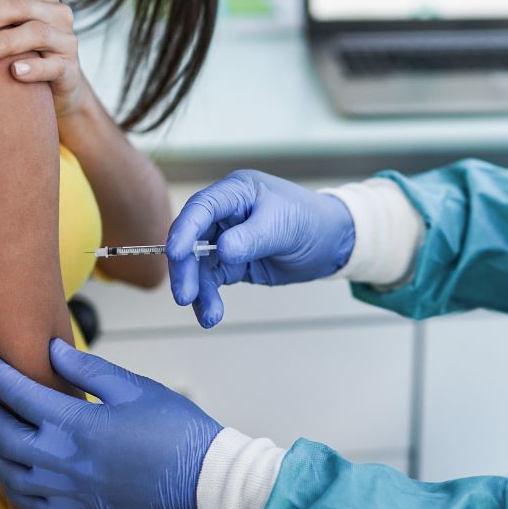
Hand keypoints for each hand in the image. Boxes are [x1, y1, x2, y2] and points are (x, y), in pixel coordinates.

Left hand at [0, 0, 87, 117]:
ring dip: (4, 41)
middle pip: (19, 6)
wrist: (55, 86)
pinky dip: (35, 68)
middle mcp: (58, 13)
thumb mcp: (6, 24)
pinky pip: (54, 67)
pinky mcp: (71, 70)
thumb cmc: (22, 49)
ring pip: (37, 33)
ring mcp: (67, 41)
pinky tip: (15, 72)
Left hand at [0, 339, 221, 508]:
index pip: (20, 394)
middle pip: (3, 433)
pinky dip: (9, 483)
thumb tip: (52, 351)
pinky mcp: (78, 505)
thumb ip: (87, 369)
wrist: (201, 475)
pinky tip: (8, 469)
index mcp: (77, 424)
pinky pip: (28, 500)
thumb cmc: (174, 427)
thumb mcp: (133, 387)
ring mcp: (68, 487)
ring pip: (8, 469)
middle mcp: (63, 459)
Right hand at [167, 170, 355, 328]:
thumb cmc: (311, 220)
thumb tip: (223, 251)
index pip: (202, 208)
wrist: (332, 242)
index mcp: (236, 192)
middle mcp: (225, 214)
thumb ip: (252, 237)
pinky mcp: (232, 263)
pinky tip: (211, 314)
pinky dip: (209, 298)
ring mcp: (226, 239)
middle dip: (186, 268)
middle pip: (191, 239)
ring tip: (208, 315)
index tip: (175, 253)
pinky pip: (212, 280)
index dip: (184, 230)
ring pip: (199, 265)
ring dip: (199, 290)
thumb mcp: (284, 225)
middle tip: (185, 295)